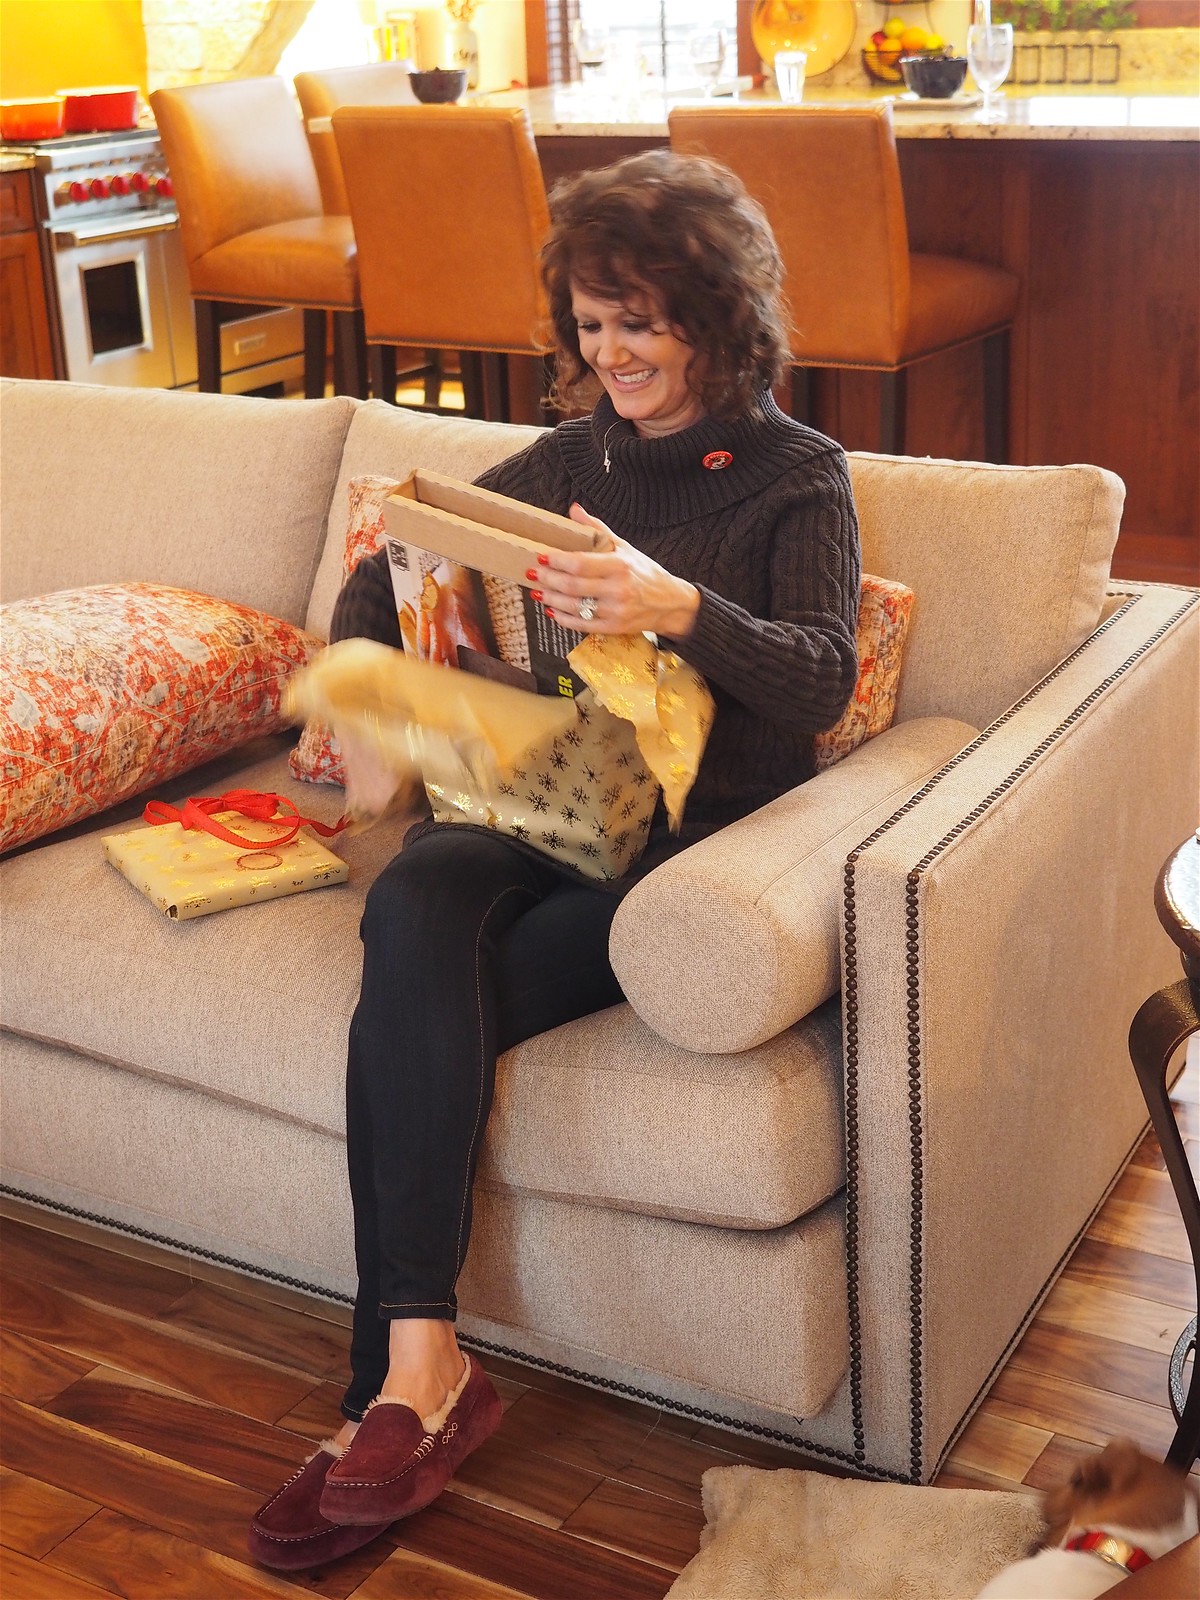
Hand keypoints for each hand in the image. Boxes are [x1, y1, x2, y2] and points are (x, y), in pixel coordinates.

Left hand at [529, 504, 700, 638]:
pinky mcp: (612, 628)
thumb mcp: (625, 547)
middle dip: (548, 579)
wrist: (669, 604)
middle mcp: (617, 589)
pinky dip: (562, 618)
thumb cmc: (645, 573)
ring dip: (550, 599)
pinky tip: (552, 610)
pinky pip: (581, 624)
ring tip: (539, 591)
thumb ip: (597, 529)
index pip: (580, 563)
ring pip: (573, 606)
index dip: (557, 560)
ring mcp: (614, 611)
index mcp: (620, 565)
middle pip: (572, 585)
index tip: (542, 556)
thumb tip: (575, 510)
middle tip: (534, 573)